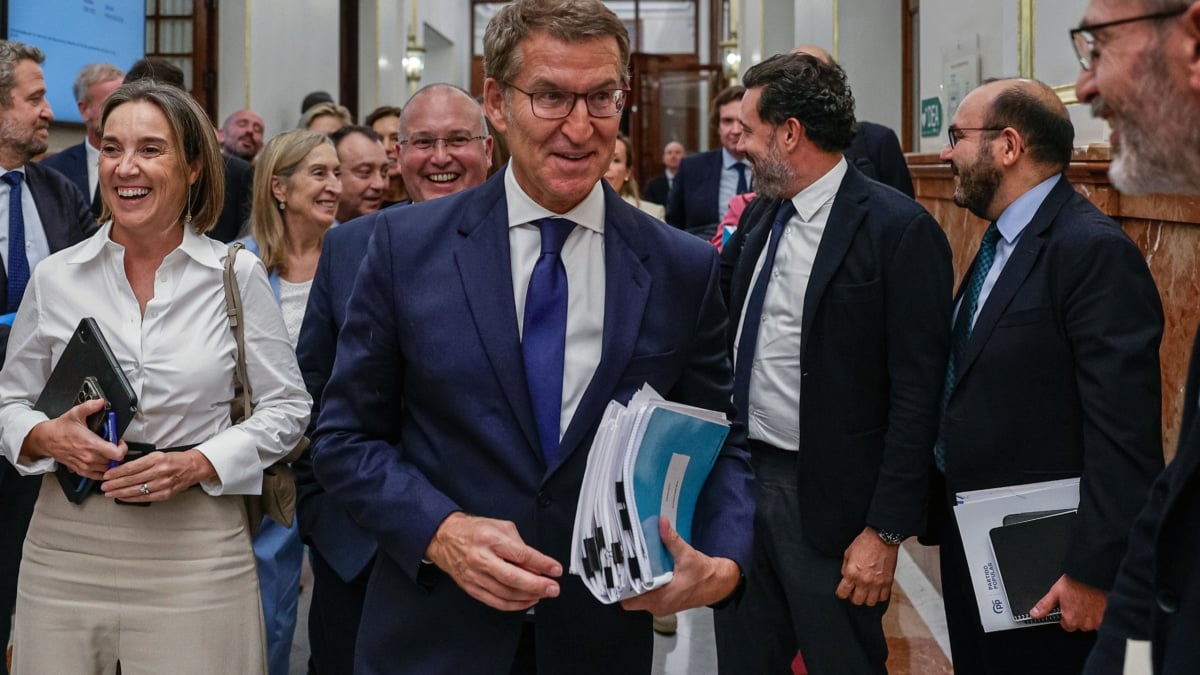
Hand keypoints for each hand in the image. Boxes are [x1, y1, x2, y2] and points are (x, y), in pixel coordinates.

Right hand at [20, 397, 123, 477]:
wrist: (46, 439)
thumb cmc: (60, 428)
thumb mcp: (76, 413)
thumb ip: (90, 406)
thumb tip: (100, 402)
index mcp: (91, 444)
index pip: (117, 454)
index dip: (123, 448)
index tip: (119, 441)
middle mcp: (90, 457)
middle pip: (114, 461)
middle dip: (117, 452)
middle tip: (113, 444)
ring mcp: (85, 466)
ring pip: (108, 469)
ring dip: (110, 461)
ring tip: (107, 452)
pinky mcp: (81, 470)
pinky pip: (98, 475)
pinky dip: (103, 470)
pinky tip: (101, 461)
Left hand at [100, 449, 215, 502]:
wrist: (193, 467)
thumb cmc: (175, 460)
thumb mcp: (158, 454)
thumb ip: (141, 461)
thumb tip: (122, 468)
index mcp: (156, 459)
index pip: (131, 467)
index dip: (116, 472)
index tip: (107, 475)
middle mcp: (160, 471)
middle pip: (131, 479)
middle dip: (115, 484)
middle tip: (104, 486)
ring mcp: (163, 484)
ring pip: (136, 490)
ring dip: (120, 492)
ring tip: (109, 493)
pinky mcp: (165, 494)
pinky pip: (144, 497)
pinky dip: (131, 498)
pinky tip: (123, 497)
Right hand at [425, 512, 561, 610]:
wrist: (445, 538)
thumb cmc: (474, 531)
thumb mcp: (501, 527)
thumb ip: (519, 544)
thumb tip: (536, 563)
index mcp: (490, 539)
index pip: (520, 554)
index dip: (541, 563)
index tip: (555, 569)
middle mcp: (481, 559)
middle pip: (513, 578)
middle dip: (537, 585)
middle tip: (553, 588)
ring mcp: (475, 576)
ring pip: (505, 593)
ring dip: (528, 596)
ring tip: (543, 594)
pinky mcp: (471, 588)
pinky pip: (495, 602)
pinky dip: (514, 605)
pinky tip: (526, 601)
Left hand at [621, 517, 739, 616]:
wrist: (718, 583)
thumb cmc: (704, 574)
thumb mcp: (687, 555)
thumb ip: (672, 540)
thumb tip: (662, 523)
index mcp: (661, 598)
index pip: (630, 601)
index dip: (621, 588)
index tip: (617, 572)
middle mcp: (659, 606)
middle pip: (631, 599)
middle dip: (627, 583)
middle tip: (623, 564)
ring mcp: (662, 605)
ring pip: (639, 598)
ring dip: (636, 584)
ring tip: (632, 565)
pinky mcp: (665, 602)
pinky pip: (648, 596)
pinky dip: (645, 586)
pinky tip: (644, 571)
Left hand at [835, 527, 899, 605]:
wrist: (882, 537)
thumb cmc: (865, 543)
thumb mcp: (848, 553)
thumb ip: (845, 568)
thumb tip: (845, 577)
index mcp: (852, 573)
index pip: (843, 593)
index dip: (841, 593)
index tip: (843, 591)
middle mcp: (864, 581)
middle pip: (857, 601)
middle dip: (853, 597)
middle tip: (854, 591)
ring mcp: (877, 583)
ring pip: (870, 602)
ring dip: (866, 598)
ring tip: (865, 591)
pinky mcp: (887, 582)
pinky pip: (883, 597)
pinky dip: (879, 596)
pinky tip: (876, 590)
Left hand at [1029, 574, 1106, 631]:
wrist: (1094, 575)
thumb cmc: (1076, 582)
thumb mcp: (1056, 592)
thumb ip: (1045, 605)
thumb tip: (1035, 614)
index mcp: (1071, 619)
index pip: (1067, 625)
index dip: (1066, 616)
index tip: (1068, 608)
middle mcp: (1084, 623)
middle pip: (1080, 625)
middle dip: (1079, 616)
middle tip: (1078, 602)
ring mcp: (1098, 621)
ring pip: (1092, 623)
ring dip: (1090, 615)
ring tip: (1088, 601)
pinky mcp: (1107, 617)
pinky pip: (1103, 620)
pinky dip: (1100, 613)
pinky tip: (1096, 603)